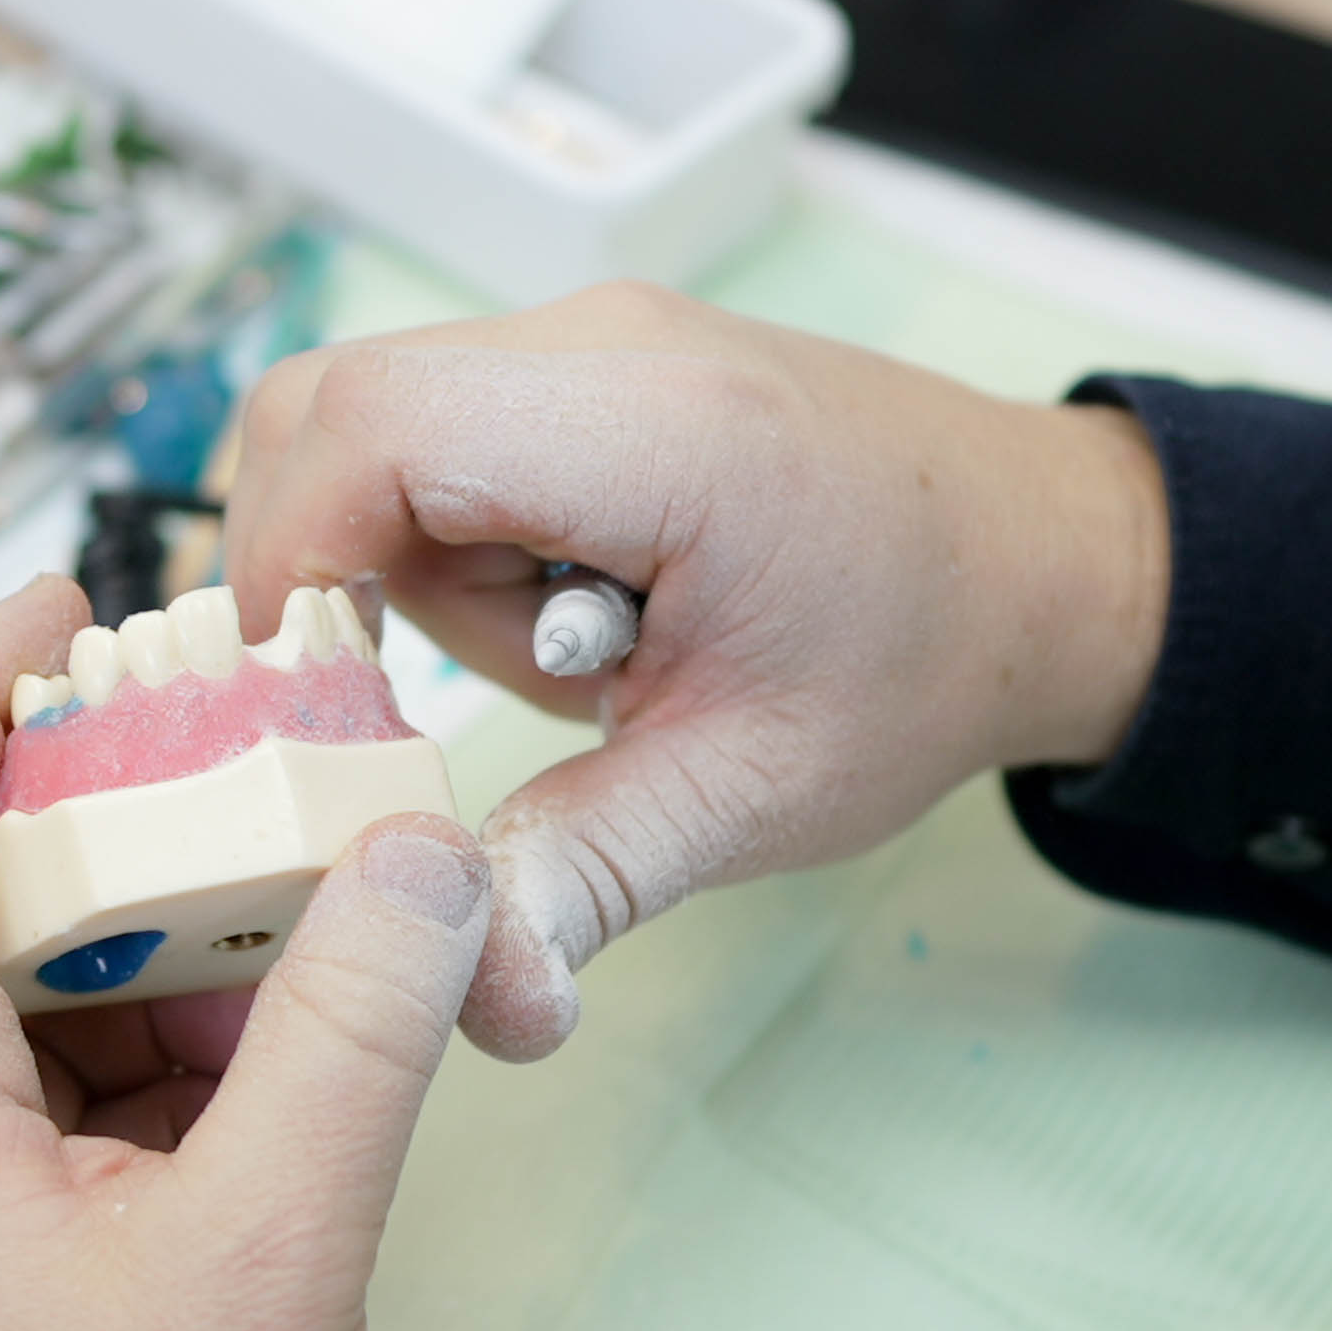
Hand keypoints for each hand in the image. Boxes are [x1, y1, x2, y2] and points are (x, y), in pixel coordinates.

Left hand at [0, 576, 494, 1330]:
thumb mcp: (275, 1243)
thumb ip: (353, 1030)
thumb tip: (419, 857)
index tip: (81, 605)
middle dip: (120, 811)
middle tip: (264, 756)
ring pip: (34, 999)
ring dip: (169, 944)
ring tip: (320, 916)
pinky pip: (69, 1099)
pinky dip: (175, 1055)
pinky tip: (298, 1063)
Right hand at [225, 284, 1168, 1061]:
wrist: (1044, 561)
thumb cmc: (919, 660)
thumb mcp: (748, 795)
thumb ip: (583, 881)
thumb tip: (472, 996)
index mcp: (660, 431)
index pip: (374, 433)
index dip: (287, 564)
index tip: (296, 700)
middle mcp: (608, 341)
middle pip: (331, 407)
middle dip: (325, 569)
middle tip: (399, 701)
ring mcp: (594, 334)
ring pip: (370, 423)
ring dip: (406, 562)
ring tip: (560, 651)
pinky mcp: (587, 359)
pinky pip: (438, 428)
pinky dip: (453, 532)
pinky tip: (571, 611)